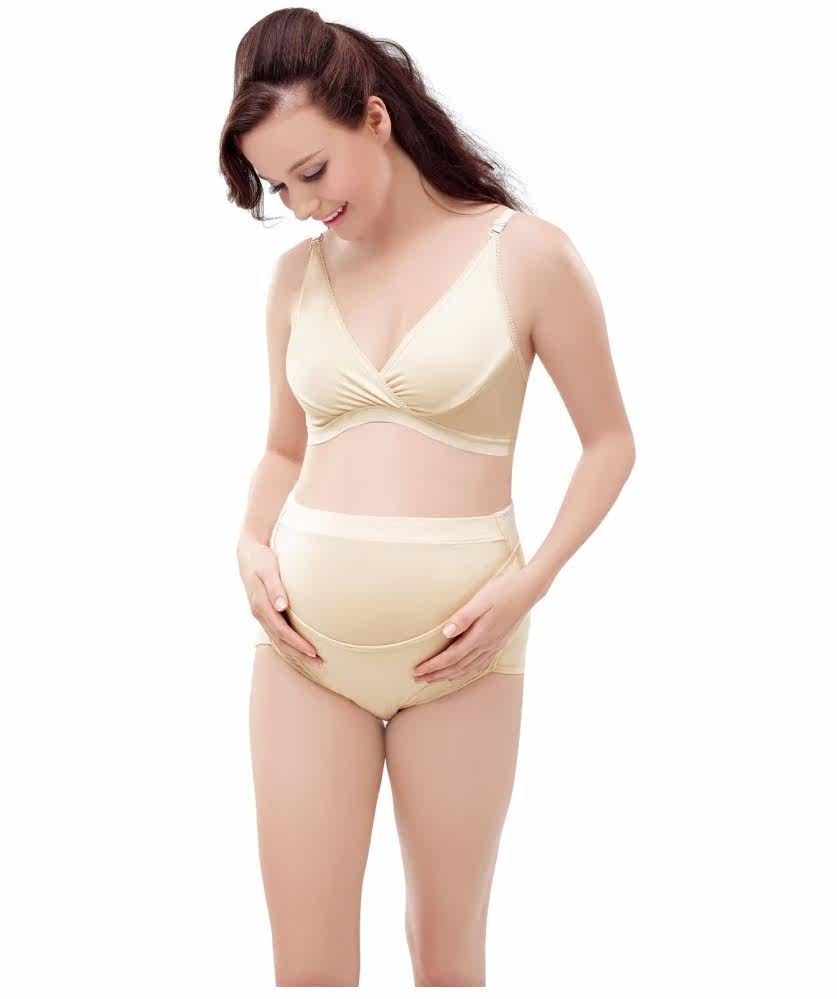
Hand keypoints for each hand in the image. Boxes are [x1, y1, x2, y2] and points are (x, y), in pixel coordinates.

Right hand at [237, 534, 324, 666]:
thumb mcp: (267, 569)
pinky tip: (299, 649)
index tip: (313, 652)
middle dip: (299, 654)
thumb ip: (275, 587)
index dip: (297, 643)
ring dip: (295, 652)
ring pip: (278, 640)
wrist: (247, 554)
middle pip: (280, 641)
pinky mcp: (265, 613)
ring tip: (314, 661)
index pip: (281, 631)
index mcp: (260, 605)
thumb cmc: (261, 559)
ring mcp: (261, 615)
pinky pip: (276, 634)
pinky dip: (288, 644)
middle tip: (320, 663)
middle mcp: (260, 614)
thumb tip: (281, 606)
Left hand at [412, 566, 534, 682]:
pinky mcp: (499, 644)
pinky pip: (480, 665)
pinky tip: (461, 672)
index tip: (417, 671)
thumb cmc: (502, 590)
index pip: (452, 657)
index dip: (434, 666)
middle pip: (458, 667)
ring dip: (450, 676)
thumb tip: (445, 633)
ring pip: (469, 668)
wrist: (528, 590)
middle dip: (437, 675)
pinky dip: (467, 672)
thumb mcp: (480, 600)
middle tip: (418, 680)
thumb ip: (463, 618)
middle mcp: (487, 645)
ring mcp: (495, 646)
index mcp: (480, 635)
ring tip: (434, 680)